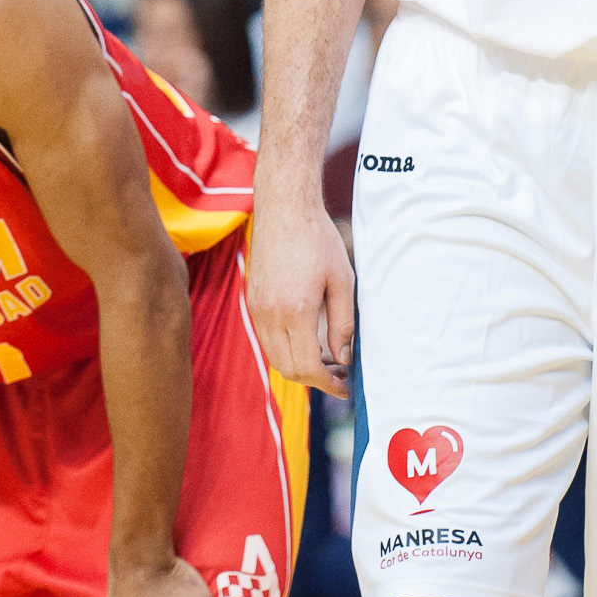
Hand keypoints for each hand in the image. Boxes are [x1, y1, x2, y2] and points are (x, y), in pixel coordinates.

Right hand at [247, 201, 354, 393]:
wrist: (285, 209)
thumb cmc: (317, 239)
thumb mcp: (342, 280)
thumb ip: (342, 323)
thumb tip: (342, 356)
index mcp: (296, 310)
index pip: (308, 368)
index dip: (328, 384)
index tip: (344, 387)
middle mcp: (271, 315)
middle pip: (288, 370)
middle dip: (315, 380)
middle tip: (339, 374)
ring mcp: (257, 309)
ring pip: (275, 357)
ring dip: (300, 365)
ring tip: (326, 357)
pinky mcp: (252, 301)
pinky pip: (267, 339)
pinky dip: (286, 348)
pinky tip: (307, 338)